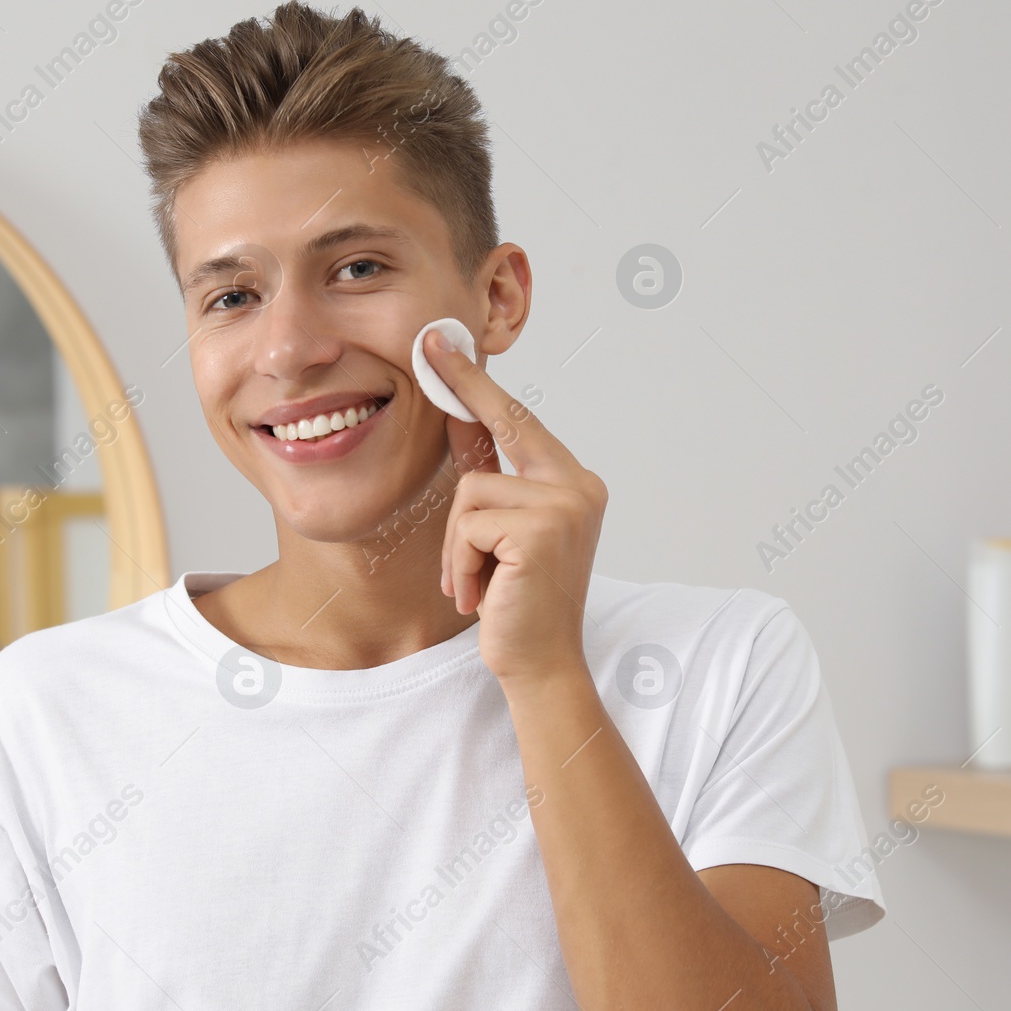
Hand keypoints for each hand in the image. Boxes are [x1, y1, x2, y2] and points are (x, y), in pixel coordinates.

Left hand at [423, 329, 607, 685]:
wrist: (542, 666)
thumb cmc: (520, 603)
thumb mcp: (502, 534)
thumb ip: (488, 477)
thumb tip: (456, 415)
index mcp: (576, 482)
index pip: (521, 421)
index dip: (480, 383)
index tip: (446, 347)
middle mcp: (580, 486)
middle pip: (502, 429)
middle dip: (466, 389)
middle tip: (430, 345)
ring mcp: (566, 506)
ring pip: (470, 493)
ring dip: (458, 547)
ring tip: (477, 584)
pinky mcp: (542, 531)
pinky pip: (469, 526)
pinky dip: (461, 564)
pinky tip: (481, 595)